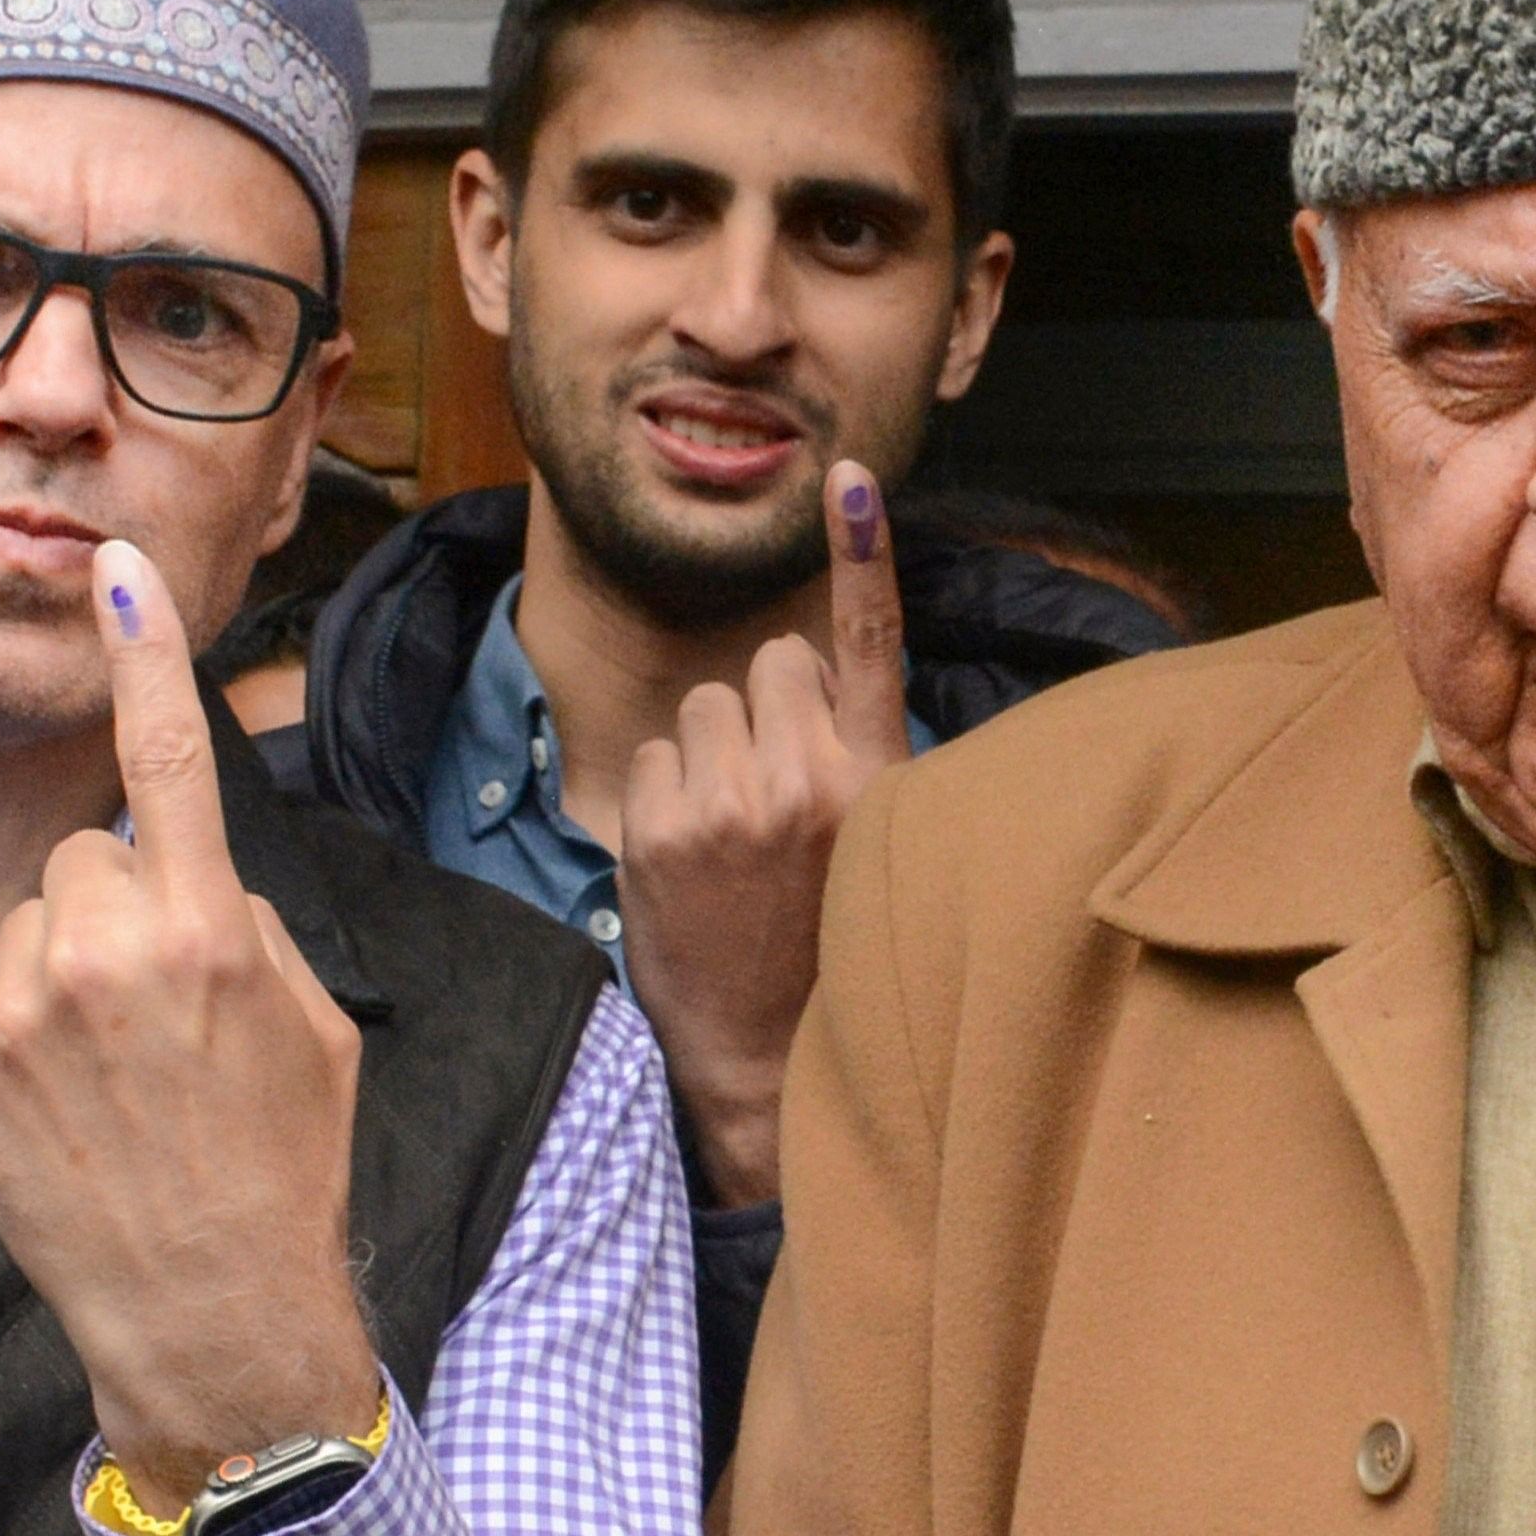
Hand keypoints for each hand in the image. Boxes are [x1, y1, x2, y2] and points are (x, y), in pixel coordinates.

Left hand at [0, 539, 378, 1510]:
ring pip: (35, 922)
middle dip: (119, 905)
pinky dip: (24, 1039)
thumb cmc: (281, 1167)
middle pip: (89, 855)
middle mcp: (107, 953)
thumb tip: (183, 873)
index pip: (169, 761)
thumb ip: (242, 921)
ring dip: (67, 971)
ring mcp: (23, 1011)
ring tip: (114, 1075)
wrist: (208, 1314)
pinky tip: (70, 1111)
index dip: (145, 657)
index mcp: (209, 931)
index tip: (116, 567)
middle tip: (161, 1012)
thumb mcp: (313, 1026)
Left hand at [618, 461, 915, 1208]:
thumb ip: (861, 756)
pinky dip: (663, 794)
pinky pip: (654, 754)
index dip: (864, 553)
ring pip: (705, 702)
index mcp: (878, 781)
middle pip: (771, 663)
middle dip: (767, 709)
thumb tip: (817, 674)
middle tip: (777, 793)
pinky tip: (690, 856)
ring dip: (711, 751)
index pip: (870, 644)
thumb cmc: (830, 945)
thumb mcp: (881, 846)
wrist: (763, 1059)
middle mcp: (806, 781)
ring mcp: (726, 804)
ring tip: (733, 832)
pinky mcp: (658, 830)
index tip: (849, 476)